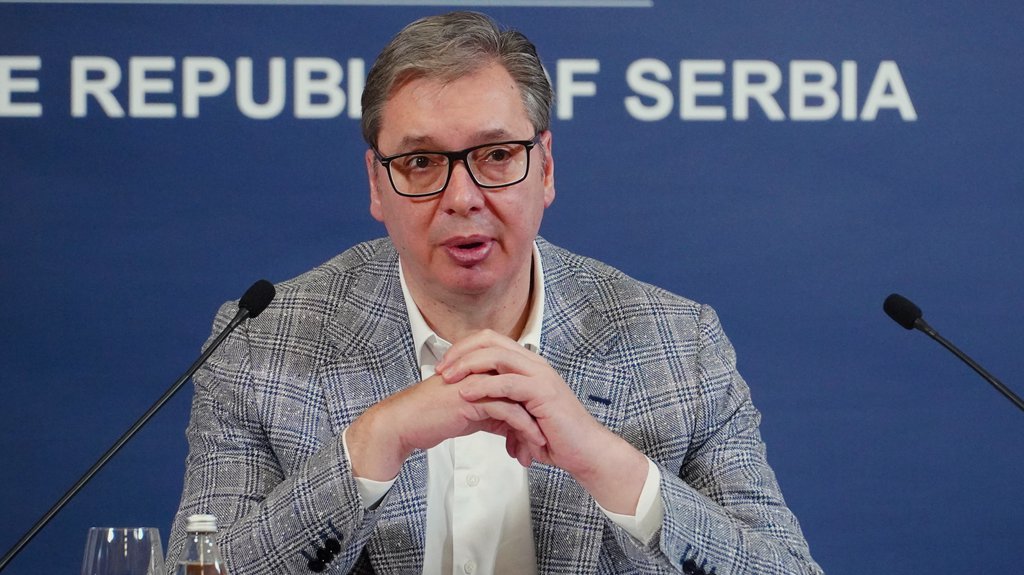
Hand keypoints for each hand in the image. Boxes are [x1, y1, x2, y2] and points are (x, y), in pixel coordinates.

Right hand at [345, 373, 545, 480]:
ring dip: (533, 426)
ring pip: (519, 400)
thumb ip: (491, 414)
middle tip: (547, 439)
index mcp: (483, 371)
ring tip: (539, 447)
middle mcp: (483, 372)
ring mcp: (478, 382)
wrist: (404, 423)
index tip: (542, 429)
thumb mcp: (469, 414)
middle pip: (523, 390)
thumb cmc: (430, 417)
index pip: (518, 385)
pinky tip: (526, 447)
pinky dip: (521, 430)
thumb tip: (510, 427)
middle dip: (538, 416)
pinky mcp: (473, 397)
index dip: (532, 408)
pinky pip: (507, 412)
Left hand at [435, 330, 648, 513]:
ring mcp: (539, 375)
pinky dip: (483, 387)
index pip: (491, 341)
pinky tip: (467, 394)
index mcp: (528, 364)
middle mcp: (534, 363)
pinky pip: (506, 382)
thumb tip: (480, 413)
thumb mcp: (521, 416)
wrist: (585, 451)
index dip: (465, 348)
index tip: (445, 365)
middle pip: (490, 340)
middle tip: (440, 369)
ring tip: (448, 379)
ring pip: (496, 356)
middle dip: (461, 352)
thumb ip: (502, 407)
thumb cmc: (556, 436)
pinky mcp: (542, 392)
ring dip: (467, 365)